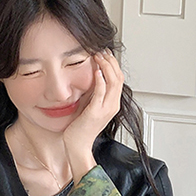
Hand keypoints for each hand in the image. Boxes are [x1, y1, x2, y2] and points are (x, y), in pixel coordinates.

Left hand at [62, 49, 124, 175]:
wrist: (77, 145)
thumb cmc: (80, 127)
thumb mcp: (89, 105)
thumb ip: (93, 92)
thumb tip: (92, 76)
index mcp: (112, 103)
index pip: (119, 78)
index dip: (113, 64)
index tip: (104, 53)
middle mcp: (112, 105)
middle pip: (118, 77)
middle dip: (110, 61)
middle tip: (101, 51)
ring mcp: (106, 109)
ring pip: (113, 82)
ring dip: (106, 67)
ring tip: (98, 56)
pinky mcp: (96, 112)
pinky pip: (101, 92)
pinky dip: (100, 80)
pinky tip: (96, 71)